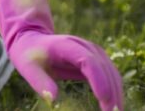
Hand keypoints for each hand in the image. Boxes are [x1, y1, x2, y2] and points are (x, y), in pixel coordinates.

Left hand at [0, 0, 123, 110]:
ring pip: (112, 72)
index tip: (104, 100)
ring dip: (116, 93)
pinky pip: (110, 75)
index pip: (89, 61)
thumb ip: (39, 81)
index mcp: (66, 45)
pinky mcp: (96, 60)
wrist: (31, 41)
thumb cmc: (28, 55)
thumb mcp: (27, 68)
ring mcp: (93, 51)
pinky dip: (114, 90)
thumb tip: (54, 99)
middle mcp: (84, 46)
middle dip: (111, 92)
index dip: (99, 80)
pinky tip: (114, 105)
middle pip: (104, 68)